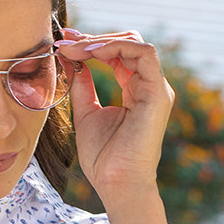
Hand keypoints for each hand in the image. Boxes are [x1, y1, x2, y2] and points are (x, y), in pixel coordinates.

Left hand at [54, 28, 174, 212]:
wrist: (117, 184)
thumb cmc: (104, 159)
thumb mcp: (86, 114)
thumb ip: (82, 85)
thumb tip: (70, 59)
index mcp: (135, 91)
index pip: (118, 55)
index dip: (91, 44)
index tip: (65, 44)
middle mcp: (149, 87)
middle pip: (126, 44)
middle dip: (94, 38)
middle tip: (66, 40)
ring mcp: (157, 89)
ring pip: (135, 44)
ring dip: (101, 41)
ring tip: (75, 48)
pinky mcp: (159, 94)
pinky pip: (144, 54)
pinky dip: (117, 48)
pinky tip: (92, 53)